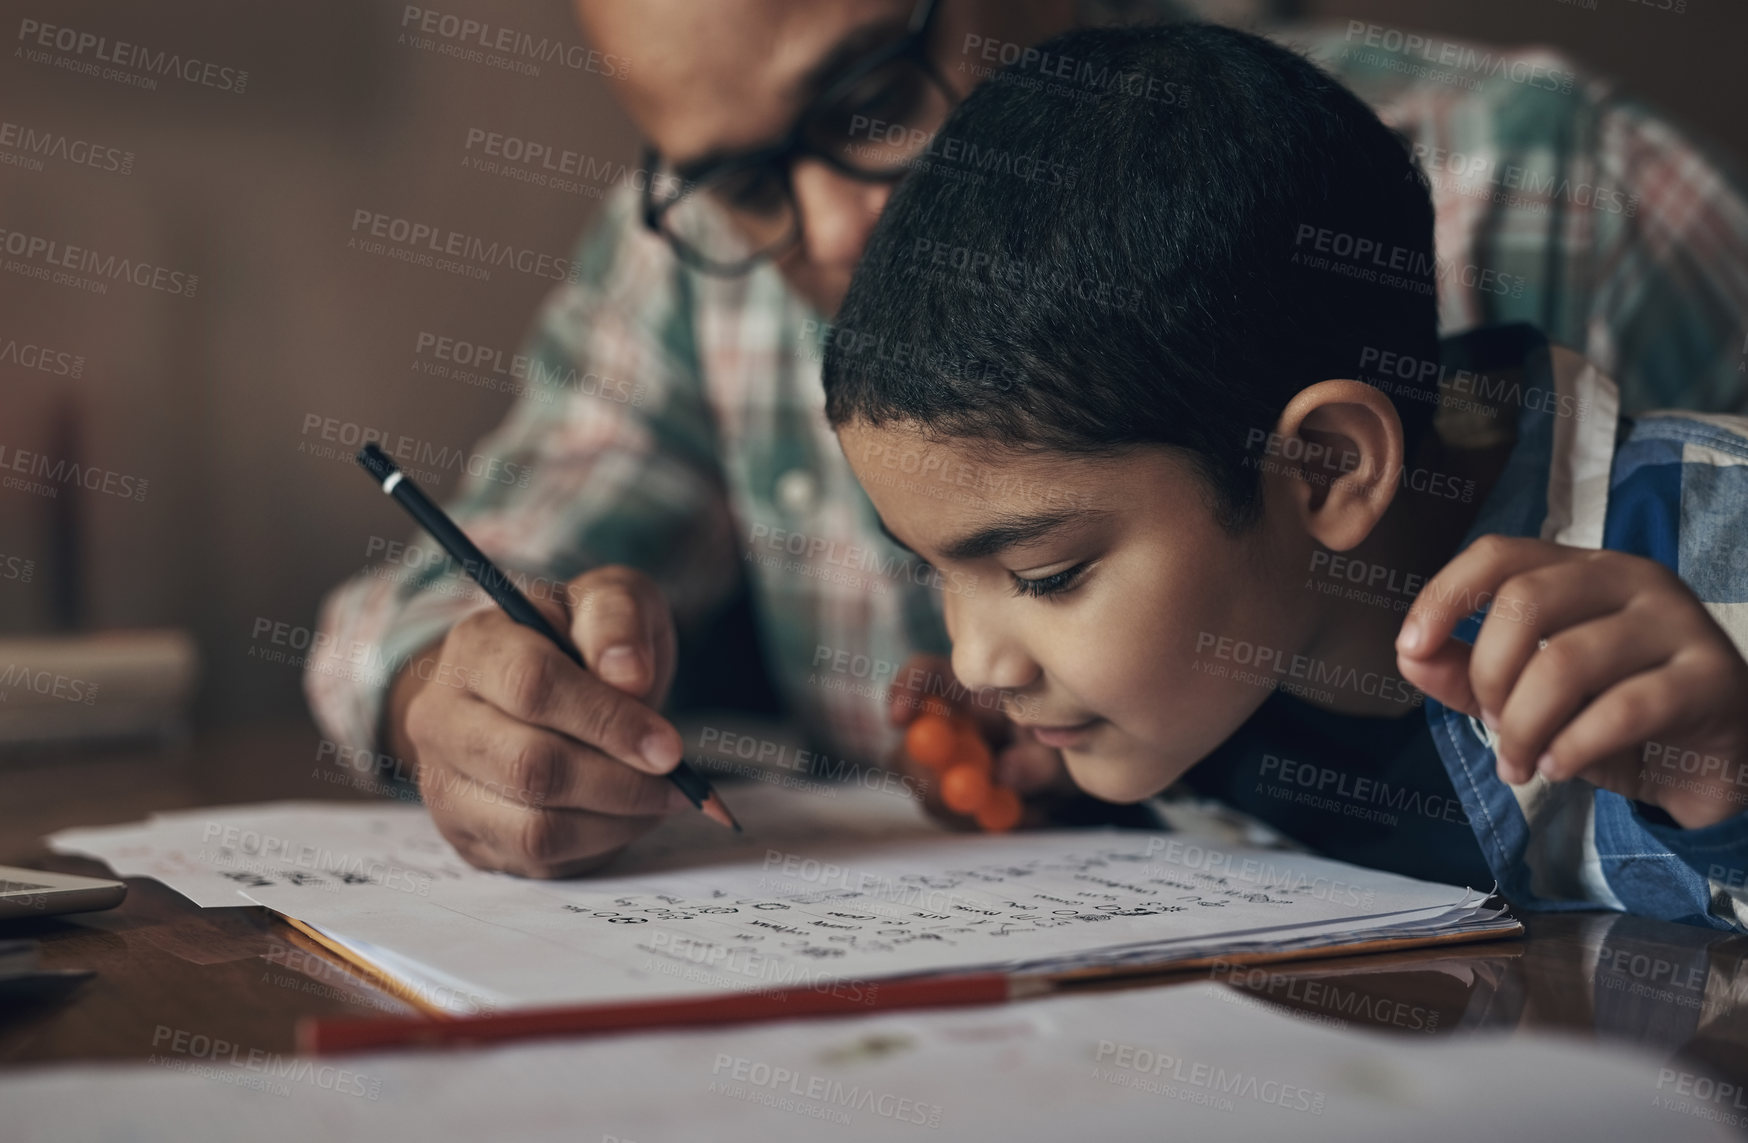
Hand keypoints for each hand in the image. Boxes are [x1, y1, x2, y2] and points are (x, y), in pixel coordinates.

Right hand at [389, 566, 691, 875]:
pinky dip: (599, 844)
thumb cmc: (581, 641)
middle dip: (619, 782)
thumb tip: (628, 675)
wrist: (542, 687)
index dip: (608, 721)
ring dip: (615, 820)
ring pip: (534, 827)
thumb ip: (616, 619)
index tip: (669, 746)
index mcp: (475, 647)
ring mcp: (444, 782)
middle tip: (674, 780)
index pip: (533, 686)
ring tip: (658, 798)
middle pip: (530, 767)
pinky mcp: (466, 835)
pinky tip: (626, 815)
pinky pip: (538, 860)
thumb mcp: (610, 600)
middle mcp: (440, 717)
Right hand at [885, 653, 1076, 829]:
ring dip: (958, 806)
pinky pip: (952, 815)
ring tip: (1011, 811)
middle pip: (912, 740)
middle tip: (952, 792)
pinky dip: (980, 823)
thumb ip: (1039, 757)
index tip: (899, 718)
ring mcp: (951, 762)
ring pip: (926, 786)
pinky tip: (1016, 818)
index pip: (924, 676)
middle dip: (921, 769)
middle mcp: (954, 721)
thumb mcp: (1068, 742)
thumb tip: (1003, 774)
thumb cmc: (1073, 735)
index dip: (903, 691)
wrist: (1094, 766)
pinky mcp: (959, 797)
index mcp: (974, 686)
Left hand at [1395, 535, 1747, 827]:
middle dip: (1489, 676)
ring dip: (1523, 726)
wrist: (1716, 758)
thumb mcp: (1532, 694)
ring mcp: (1677, 622)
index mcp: (1581, 569)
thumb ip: (1468, 673)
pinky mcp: (1711, 677)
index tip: (1410, 647)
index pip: (1498, 555)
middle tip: (1493, 726)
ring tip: (1521, 762)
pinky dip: (1573, 747)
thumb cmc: (1616, 716)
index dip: (1444, 596)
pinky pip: (1622, 709)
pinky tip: (1558, 768)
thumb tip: (1408, 657)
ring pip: (1566, 661)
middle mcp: (1631, 579)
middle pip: (1524, 603)